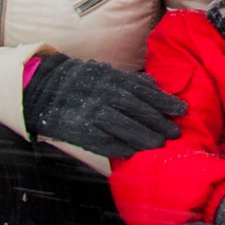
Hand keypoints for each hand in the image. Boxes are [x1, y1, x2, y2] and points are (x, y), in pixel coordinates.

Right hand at [21, 55, 186, 158]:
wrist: (44, 90)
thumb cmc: (80, 81)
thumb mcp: (104, 72)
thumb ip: (129, 80)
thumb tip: (154, 83)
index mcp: (111, 79)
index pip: (143, 90)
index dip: (164, 101)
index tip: (181, 110)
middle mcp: (103, 94)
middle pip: (137, 109)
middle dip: (158, 121)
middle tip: (175, 132)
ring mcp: (91, 113)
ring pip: (122, 126)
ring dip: (143, 136)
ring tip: (160, 144)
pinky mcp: (80, 131)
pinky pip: (102, 141)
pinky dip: (119, 148)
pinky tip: (133, 153)